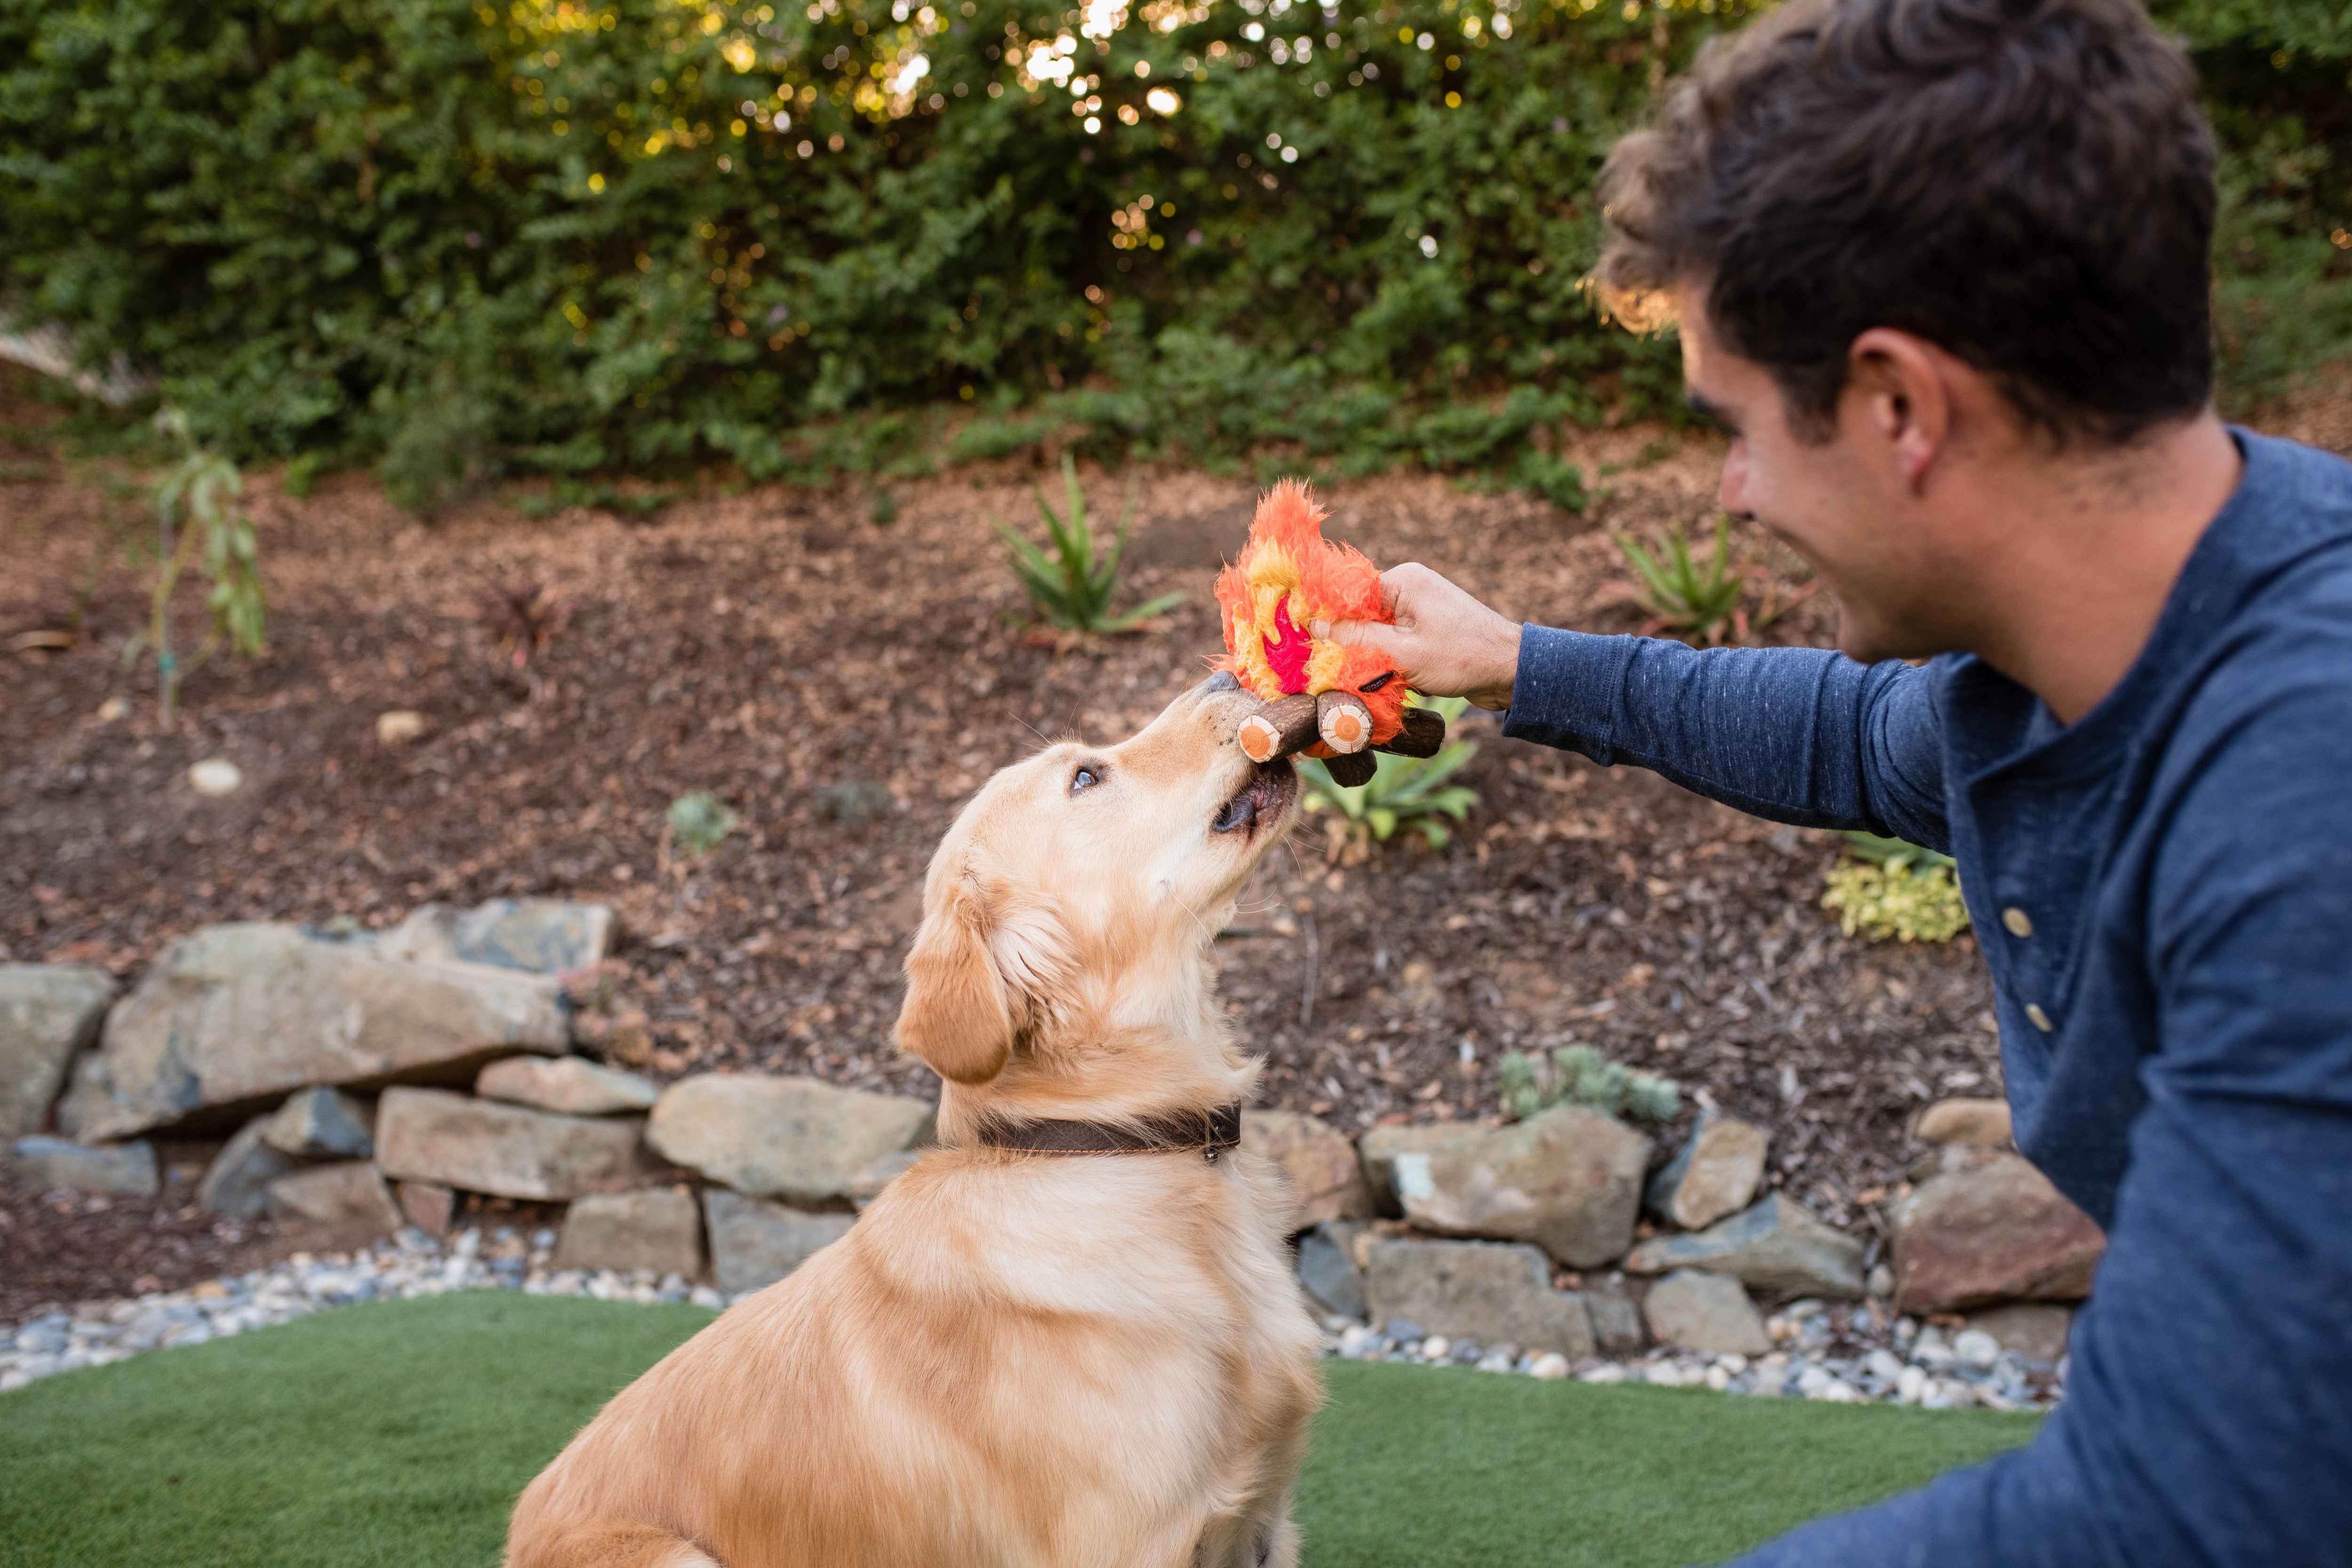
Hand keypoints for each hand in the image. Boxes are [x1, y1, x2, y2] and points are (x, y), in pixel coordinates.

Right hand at [1313, 563, 1521, 711]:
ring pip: (1376, 632)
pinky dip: (1389, 661)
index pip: (1349, 595)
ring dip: (1371, 657)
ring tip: (1373, 678)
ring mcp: (1419, 608)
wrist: (1513, 671)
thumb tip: (1313, 626)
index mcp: (1403, 581)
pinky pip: (1394, 642)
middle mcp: (1409, 587)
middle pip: (1360, 615)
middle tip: (1339, 671)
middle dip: (1351, 644)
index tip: (1308, 645)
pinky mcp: (1426, 628)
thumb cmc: (1463, 657)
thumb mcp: (1404, 653)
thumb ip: (1357, 640)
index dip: (1328, 621)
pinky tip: (1392, 680)